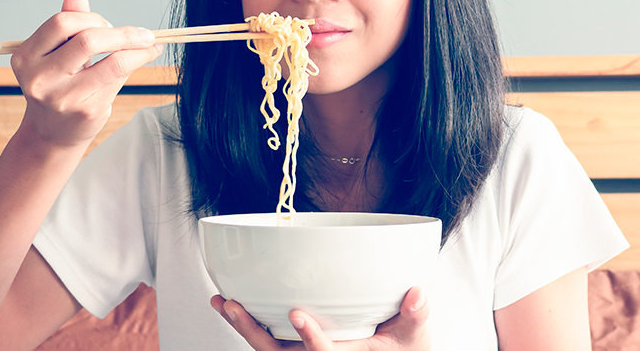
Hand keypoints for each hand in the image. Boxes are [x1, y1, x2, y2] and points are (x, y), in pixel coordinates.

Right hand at [10, 0, 162, 151]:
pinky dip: (138, 61)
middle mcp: (40, 78)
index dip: (90, 18)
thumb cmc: (58, 87)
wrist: (52, 133)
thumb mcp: (55, 55)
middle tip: (138, 33)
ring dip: (137, 47)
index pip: (61, 24)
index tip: (107, 23)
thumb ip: (67, 27)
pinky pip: (119, 78)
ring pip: (112, 61)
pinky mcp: (86, 110)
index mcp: (25, 57)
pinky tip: (147, 55)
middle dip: (119, 32)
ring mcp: (63, 97)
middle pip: (87, 40)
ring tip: (149, 42)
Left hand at [210, 287, 430, 350]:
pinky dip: (249, 322)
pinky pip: (267, 340)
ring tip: (223, 302)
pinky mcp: (295, 348)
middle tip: (235, 307)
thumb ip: (415, 316)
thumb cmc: (403, 348)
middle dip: (255, 333)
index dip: (311, 341)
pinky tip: (231, 303)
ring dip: (244, 326)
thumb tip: (417, 294)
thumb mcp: (415, 337)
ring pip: (267, 348)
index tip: (298, 315)